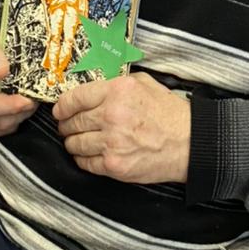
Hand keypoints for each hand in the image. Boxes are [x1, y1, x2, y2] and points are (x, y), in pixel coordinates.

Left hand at [53, 73, 190, 183]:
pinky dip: (82, 159)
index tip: (59, 110)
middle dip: (65, 125)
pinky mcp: (115, 166)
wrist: (189, 143)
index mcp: (116, 91)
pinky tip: (86, 154)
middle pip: (72, 122)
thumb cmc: (168, 112)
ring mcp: (111, 143)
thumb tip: (93, 87)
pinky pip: (86, 163)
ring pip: (75, 143)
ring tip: (76, 140)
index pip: (75, 98)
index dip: (62, 105)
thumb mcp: (143, 83)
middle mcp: (110, 115)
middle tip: (66, 126)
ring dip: (72, 142)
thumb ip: (115, 83)